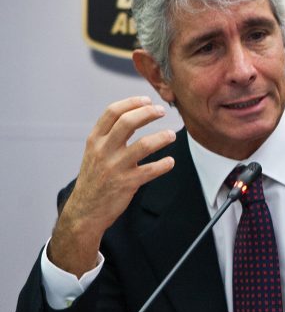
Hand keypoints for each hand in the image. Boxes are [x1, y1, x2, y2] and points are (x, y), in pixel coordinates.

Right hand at [47, 96, 175, 276]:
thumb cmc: (94, 178)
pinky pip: (151, 170)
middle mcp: (103, 151)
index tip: (147, 100)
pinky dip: (164, 164)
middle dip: (148, 113)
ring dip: (162, 137)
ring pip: (143, 145)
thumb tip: (136, 113)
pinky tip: (170, 162)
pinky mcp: (126, 183)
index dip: (132, 103)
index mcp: (95, 140)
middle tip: (162, 111)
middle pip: (128, 122)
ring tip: (172, 135)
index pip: (112, 112)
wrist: (85, 211)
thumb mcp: (94, 152)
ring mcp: (115, 167)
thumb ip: (110, 134)